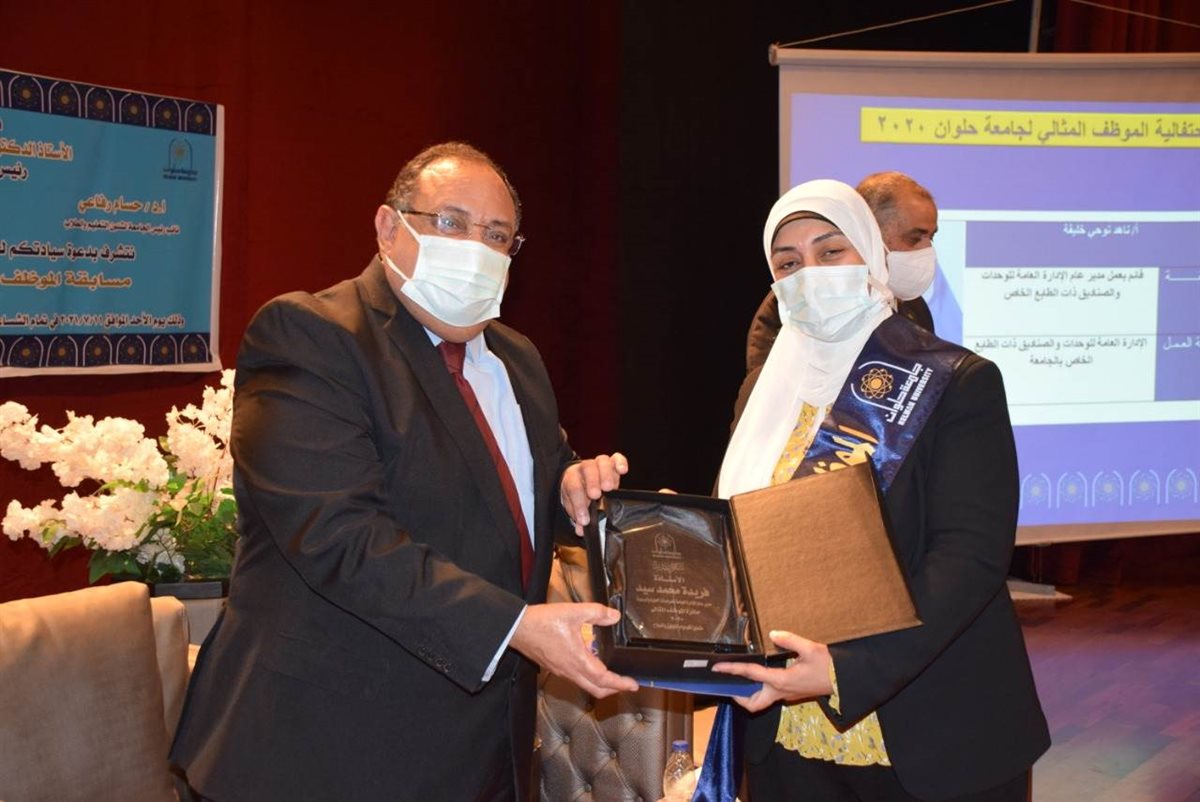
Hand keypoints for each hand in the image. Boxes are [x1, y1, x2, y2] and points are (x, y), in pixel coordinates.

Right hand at [510, 602, 638, 697]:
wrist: (517, 628)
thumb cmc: (542, 622)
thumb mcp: (574, 612)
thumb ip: (597, 613)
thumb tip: (614, 616)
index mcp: (577, 660)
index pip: (604, 679)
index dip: (620, 684)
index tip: (633, 685)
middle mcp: (570, 670)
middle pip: (596, 689)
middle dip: (614, 689)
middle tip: (627, 685)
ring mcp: (561, 671)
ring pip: (585, 685)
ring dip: (601, 684)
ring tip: (613, 676)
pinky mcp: (555, 667)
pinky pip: (576, 678)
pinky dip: (589, 678)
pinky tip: (591, 665)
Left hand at [560, 452, 628, 534]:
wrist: (579, 480)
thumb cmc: (578, 494)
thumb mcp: (574, 506)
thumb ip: (578, 517)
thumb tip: (581, 530)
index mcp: (571, 478)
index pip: (573, 488)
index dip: (579, 504)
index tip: (585, 519)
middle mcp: (584, 468)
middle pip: (587, 468)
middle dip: (592, 482)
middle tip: (596, 495)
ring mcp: (598, 464)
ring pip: (602, 461)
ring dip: (606, 474)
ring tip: (609, 488)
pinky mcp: (612, 463)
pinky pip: (617, 458)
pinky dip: (620, 462)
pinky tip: (623, 471)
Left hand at [710, 630, 832, 712]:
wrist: (844, 680)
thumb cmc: (828, 666)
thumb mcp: (810, 648)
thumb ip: (789, 640)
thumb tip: (773, 633)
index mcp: (781, 681)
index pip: (751, 674)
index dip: (732, 670)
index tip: (717, 667)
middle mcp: (781, 692)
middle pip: (753, 703)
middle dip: (738, 695)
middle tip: (728, 681)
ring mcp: (787, 695)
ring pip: (761, 701)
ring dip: (749, 692)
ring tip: (739, 676)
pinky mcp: (792, 694)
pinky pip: (770, 694)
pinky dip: (760, 687)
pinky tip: (760, 674)